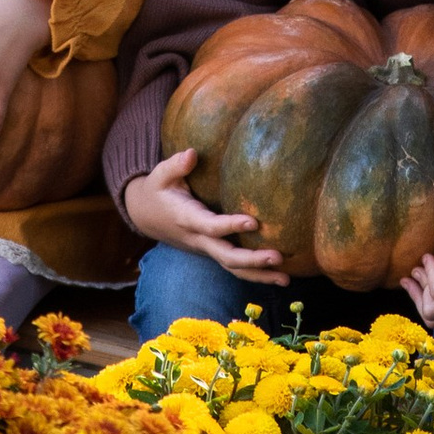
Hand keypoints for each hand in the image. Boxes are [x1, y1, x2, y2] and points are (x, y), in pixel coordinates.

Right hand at [121, 148, 285, 282]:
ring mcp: (206, 249)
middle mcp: (198, 239)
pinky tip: (281, 276)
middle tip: (278, 257)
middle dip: (252, 260)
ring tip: (286, 279)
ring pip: (233, 268)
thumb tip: (192, 153)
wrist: (146, 216)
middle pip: (226, 256)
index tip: (254, 221)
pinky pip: (235, 268)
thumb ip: (175, 165)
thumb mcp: (160, 175)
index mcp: (186, 218)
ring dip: (260, 275)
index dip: (230, 226)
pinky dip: (257, 274)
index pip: (210, 226)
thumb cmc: (158, 191)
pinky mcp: (213, 252)